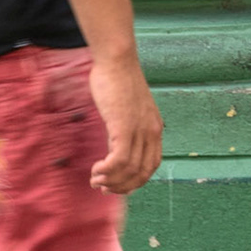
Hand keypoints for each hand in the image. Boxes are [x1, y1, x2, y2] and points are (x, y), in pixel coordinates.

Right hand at [86, 53, 162, 195]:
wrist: (116, 62)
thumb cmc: (117, 80)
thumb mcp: (125, 109)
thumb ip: (123, 128)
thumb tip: (113, 146)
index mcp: (154, 129)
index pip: (150, 166)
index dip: (134, 180)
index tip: (116, 185)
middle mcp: (151, 133)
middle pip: (142, 173)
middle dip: (122, 186)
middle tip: (103, 188)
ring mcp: (139, 131)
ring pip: (129, 169)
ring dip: (111, 180)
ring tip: (95, 181)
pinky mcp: (124, 128)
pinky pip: (119, 160)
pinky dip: (107, 170)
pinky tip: (96, 170)